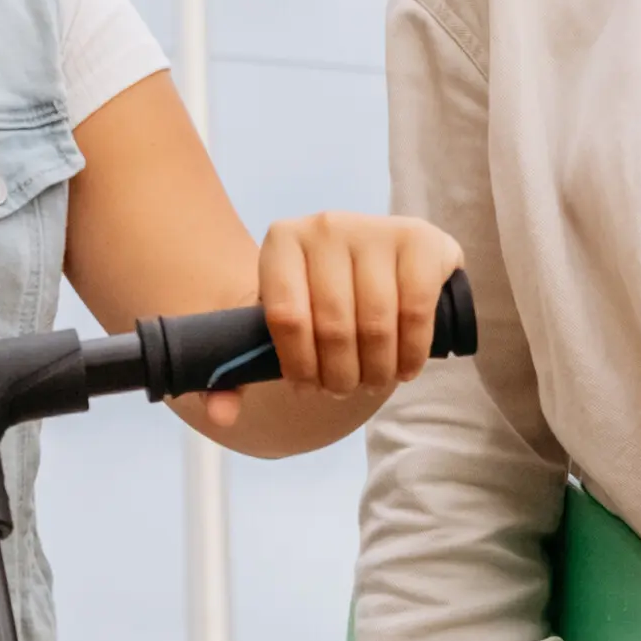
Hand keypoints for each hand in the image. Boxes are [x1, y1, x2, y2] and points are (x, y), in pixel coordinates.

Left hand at [210, 210, 462, 425]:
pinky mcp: (419, 240)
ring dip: (375, 371)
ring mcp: (375, 229)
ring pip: (376, 324)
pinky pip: (415, 311)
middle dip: (340, 375)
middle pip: (334, 325)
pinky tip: (403, 368)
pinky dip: (411, 353)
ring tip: (372, 381)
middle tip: (344, 390)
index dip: (299, 366)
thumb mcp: (268, 330)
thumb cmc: (311, 304)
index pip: (286, 316)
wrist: (364, 265)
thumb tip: (222, 414)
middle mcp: (326, 226)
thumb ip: (233, 378)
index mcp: (282, 241)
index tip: (307, 389)